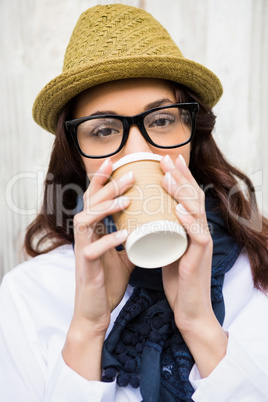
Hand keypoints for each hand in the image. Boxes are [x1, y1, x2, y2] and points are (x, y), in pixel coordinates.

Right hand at [63, 159, 134, 379]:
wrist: (95, 311)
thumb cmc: (107, 281)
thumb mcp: (124, 256)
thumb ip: (132, 240)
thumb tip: (151, 228)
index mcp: (93, 231)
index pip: (95, 199)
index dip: (103, 180)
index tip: (117, 162)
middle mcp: (85, 236)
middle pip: (90, 202)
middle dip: (108, 185)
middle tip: (130, 173)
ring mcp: (83, 250)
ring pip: (86, 219)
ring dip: (106, 207)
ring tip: (128, 199)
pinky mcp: (86, 266)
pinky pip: (94, 249)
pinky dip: (109, 239)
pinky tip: (125, 234)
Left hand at [160, 154, 227, 376]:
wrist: (189, 308)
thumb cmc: (177, 279)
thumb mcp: (168, 248)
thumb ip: (163, 233)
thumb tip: (147, 218)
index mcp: (191, 228)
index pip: (187, 197)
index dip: (178, 177)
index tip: (165, 161)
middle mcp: (199, 231)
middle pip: (193, 197)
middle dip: (180, 176)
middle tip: (166, 158)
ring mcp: (201, 244)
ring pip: (196, 211)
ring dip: (182, 192)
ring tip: (168, 177)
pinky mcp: (198, 259)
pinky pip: (197, 236)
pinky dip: (188, 221)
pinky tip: (179, 209)